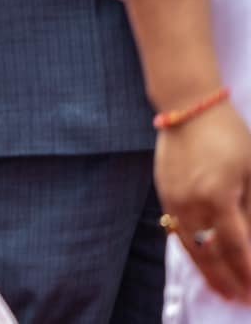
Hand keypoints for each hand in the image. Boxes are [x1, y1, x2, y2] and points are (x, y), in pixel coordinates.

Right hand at [157, 102, 250, 301]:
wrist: (187, 108)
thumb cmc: (229, 136)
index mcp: (218, 198)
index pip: (236, 248)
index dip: (247, 273)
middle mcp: (192, 204)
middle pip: (210, 253)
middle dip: (227, 279)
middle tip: (240, 298)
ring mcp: (173, 200)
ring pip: (190, 246)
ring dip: (207, 271)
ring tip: (221, 288)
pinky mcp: (164, 194)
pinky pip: (178, 231)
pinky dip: (191, 250)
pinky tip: (201, 259)